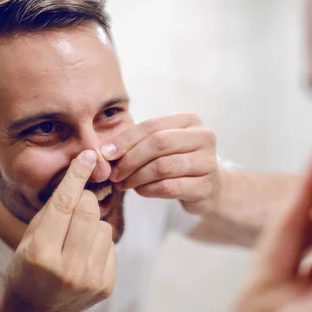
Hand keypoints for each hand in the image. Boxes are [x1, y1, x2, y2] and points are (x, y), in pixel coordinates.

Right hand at [2, 150, 116, 311]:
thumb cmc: (27, 268)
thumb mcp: (29, 238)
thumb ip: (53, 209)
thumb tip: (81, 172)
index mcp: (41, 254)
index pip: (63, 204)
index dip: (77, 176)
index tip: (88, 156)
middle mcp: (67, 269)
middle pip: (89, 211)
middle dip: (85, 201)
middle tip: (75, 207)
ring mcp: (89, 281)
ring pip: (105, 227)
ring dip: (93, 226)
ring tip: (76, 241)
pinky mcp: (106, 287)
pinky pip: (111, 246)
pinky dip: (99, 244)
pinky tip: (84, 257)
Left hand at [101, 113, 219, 214]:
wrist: (208, 188)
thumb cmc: (177, 162)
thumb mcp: (161, 146)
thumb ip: (137, 143)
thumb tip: (103, 151)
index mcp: (190, 120)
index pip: (152, 126)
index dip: (125, 139)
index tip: (105, 153)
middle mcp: (204, 137)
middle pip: (159, 143)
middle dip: (130, 159)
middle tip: (114, 173)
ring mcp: (208, 162)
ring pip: (163, 166)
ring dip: (137, 177)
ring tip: (123, 184)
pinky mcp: (206, 186)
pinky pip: (169, 187)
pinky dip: (148, 190)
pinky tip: (140, 191)